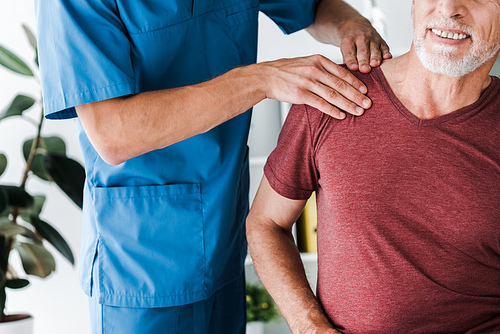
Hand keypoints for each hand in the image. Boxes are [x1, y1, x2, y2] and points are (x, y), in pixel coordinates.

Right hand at [257, 55, 371, 118]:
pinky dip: (333, 110)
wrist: (266, 76)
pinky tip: (341, 116)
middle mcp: (315, 70)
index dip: (356, 83)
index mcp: (318, 60)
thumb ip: (322, 68)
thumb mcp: (306, 62)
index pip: (343, 72)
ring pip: (334, 95)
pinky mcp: (300, 94)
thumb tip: (339, 77)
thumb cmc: (286, 71)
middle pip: (341, 85)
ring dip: (348, 104)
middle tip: (368, 104)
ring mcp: (308, 82)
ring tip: (359, 111)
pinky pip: (321, 104)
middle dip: (357, 96)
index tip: (366, 91)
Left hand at [339, 16, 391, 72]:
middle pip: (363, 52)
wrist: (357, 26)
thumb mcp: (344, 49)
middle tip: (365, 70)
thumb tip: (350, 73)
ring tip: (375, 65)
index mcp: (349, 41)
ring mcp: (373, 39)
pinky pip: (385, 48)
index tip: (354, 68)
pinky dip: (386, 53)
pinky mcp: (382, 41)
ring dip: (375, 58)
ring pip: (374, 50)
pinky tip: (387, 57)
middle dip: (364, 61)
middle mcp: (361, 39)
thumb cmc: (350, 42)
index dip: (351, 61)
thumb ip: (347, 60)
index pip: (350, 53)